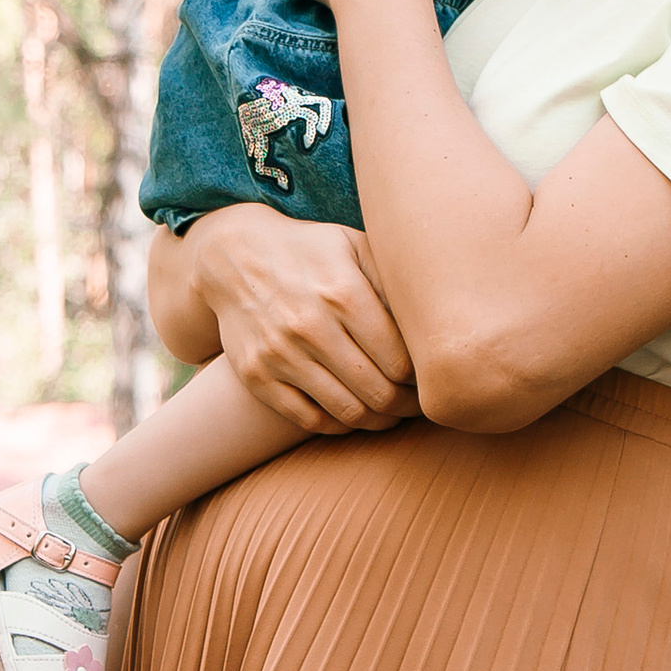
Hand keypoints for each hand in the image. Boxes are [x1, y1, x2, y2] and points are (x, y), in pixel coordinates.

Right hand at [174, 205, 414, 434]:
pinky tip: (355, 413)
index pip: (401, 360)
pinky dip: (340, 425)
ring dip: (379, 420)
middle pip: (379, 391)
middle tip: (420, 404)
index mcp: (343, 292)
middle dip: (409, 405)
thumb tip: (436, 318)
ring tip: (393, 413)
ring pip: (348, 411)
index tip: (433, 377)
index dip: (424, 378)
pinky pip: (309, 419)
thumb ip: (393, 279)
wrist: (233, 256)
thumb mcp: (353, 246)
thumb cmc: (309, 252)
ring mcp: (280, 355)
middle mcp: (310, 326)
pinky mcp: (257, 376)